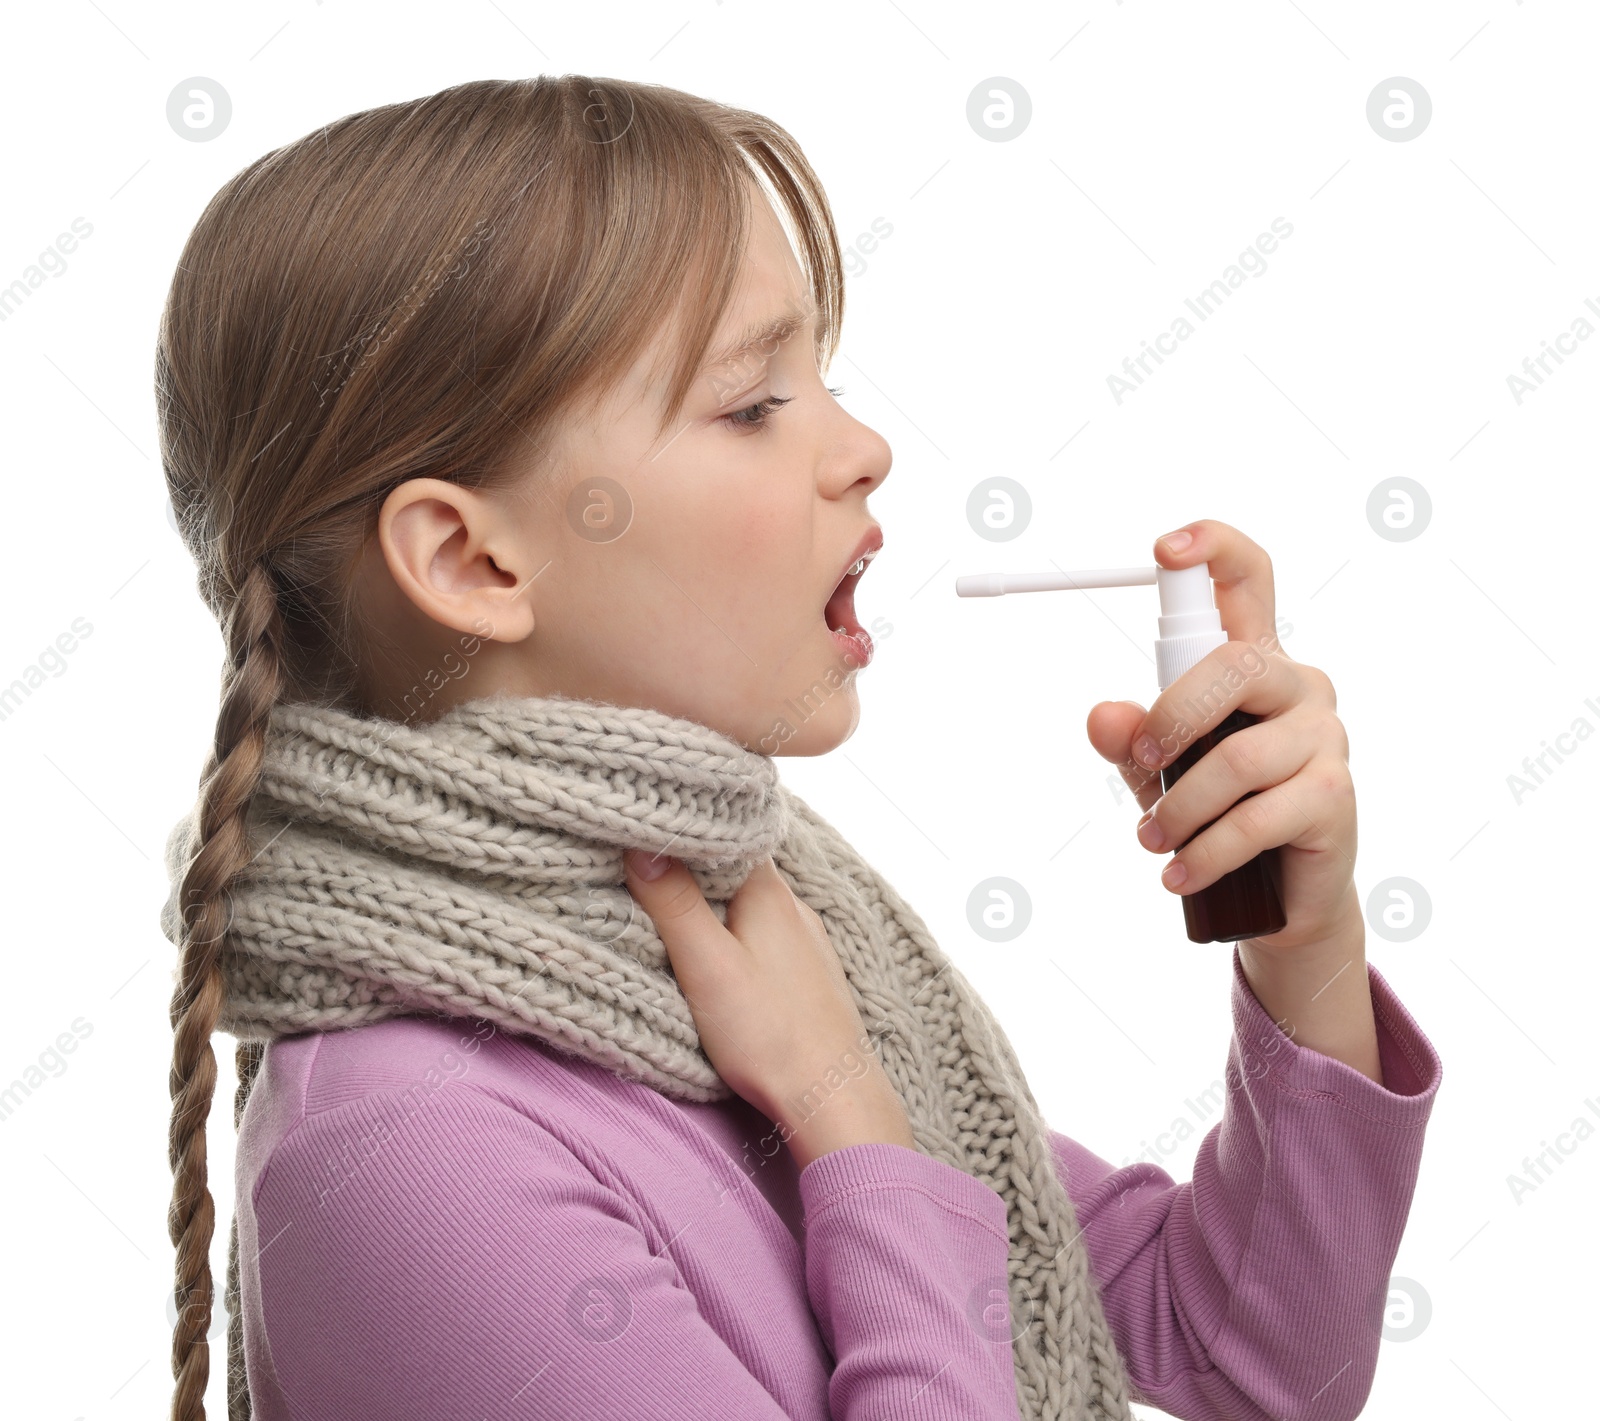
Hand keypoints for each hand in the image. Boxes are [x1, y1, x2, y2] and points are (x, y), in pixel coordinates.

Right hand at [622, 849, 914, 1168]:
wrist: (833, 1097)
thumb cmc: (771, 1036)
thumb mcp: (707, 965)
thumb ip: (674, 903)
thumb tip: (643, 844)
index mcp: (770, 893)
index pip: (727, 835)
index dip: (685, 830)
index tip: (646, 831)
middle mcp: (795, 909)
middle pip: (737, 871)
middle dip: (694, 870)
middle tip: (647, 871)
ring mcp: (807, 944)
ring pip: (752, 907)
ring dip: (717, 907)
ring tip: (677, 912)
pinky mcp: (808, 977)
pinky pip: (766, 939)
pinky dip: (738, 937)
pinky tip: (723, 957)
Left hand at [1085, 519, 1358, 954]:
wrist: (1282, 894)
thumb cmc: (1216, 811)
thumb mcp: (1158, 770)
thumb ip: (1130, 739)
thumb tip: (1102, 717)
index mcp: (1254, 660)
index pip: (1246, 580)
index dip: (1212, 549)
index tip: (1162, 548)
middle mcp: (1297, 684)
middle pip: (1233, 666)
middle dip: (1170, 718)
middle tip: (1140, 763)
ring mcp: (1324, 736)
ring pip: (1236, 758)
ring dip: (1178, 808)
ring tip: (1153, 841)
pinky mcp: (1334, 794)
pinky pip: (1256, 818)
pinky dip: (1206, 853)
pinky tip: (1179, 873)